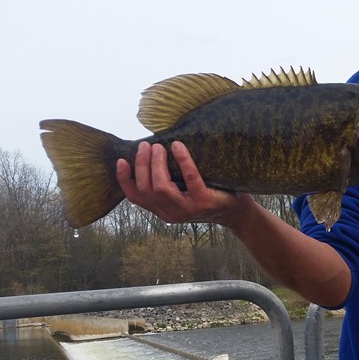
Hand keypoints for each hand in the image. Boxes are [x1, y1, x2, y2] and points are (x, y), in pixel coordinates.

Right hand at [115, 141, 250, 224]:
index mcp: (162, 211)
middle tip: (146, 146)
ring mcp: (187, 210)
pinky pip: (190, 180)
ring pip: (161, 187)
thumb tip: (152, 153)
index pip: (135, 197)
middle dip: (142, 165)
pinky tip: (179, 147)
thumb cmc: (208, 196)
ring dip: (157, 164)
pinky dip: (183, 161)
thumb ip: (168, 182)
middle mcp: (171, 213)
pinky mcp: (203, 202)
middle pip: (146, 189)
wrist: (236, 213)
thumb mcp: (182, 193)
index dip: (124, 179)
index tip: (122, 160)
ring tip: (160, 147)